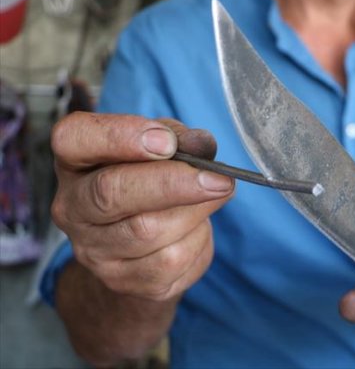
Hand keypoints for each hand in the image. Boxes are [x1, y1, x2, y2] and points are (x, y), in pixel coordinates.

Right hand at [51, 112, 233, 301]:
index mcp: (74, 161)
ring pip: (149, 230)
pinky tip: (199, 227)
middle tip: (218, 178)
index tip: (167, 142)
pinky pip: (172, 259)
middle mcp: (72, 207)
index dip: (122, 137)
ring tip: (216, 195)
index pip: (74, 139)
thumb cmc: (149, 182)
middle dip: (172, 183)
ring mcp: (93, 249)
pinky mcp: (123, 280)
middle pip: (111, 193)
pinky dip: (198, 239)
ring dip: (196, 211)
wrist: (141, 247)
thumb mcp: (160, 149)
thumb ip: (178, 139)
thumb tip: (202, 145)